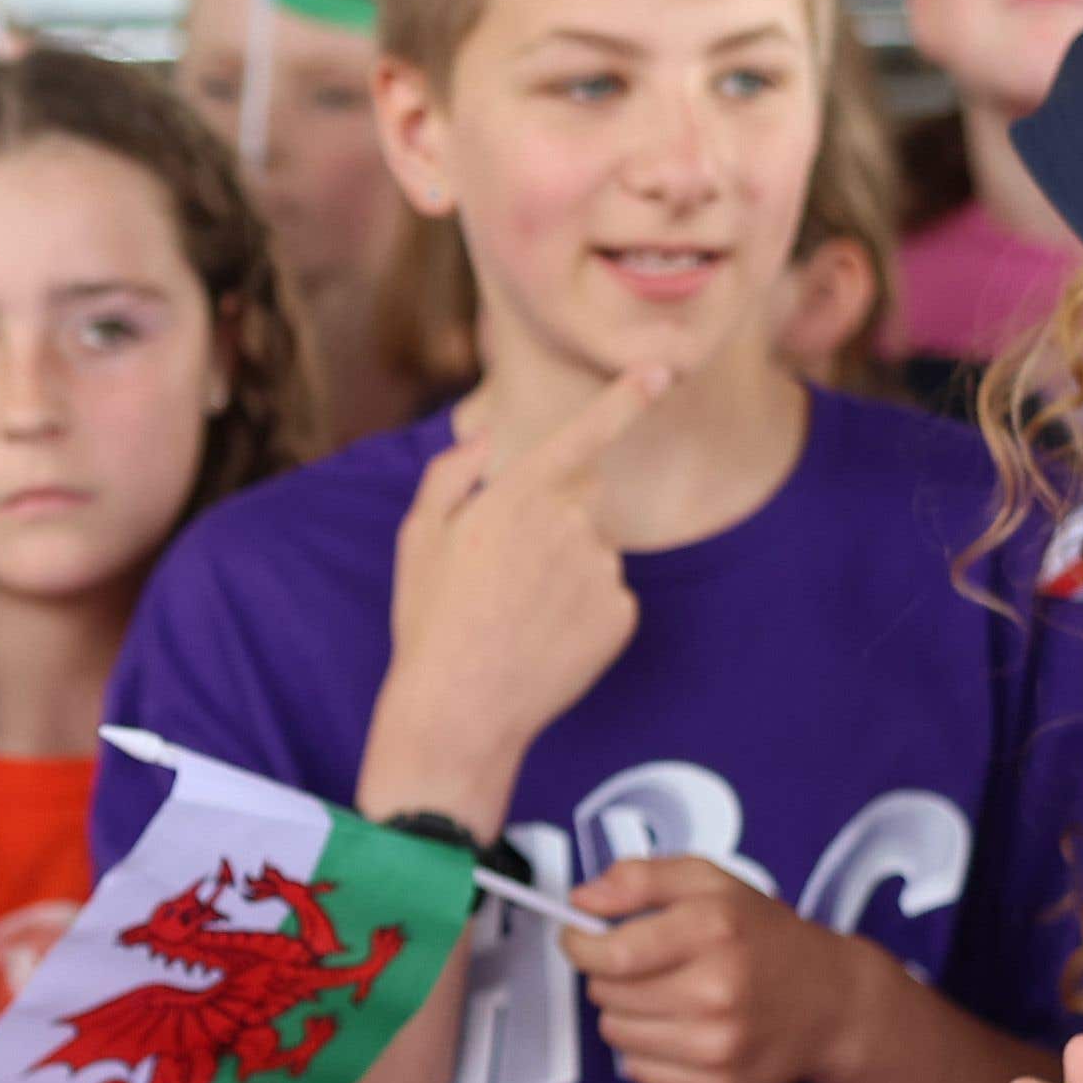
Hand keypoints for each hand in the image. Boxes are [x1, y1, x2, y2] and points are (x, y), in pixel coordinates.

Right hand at [363, 362, 665, 820]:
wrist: (459, 712)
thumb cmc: (431, 622)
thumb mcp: (418, 539)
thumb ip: (450, 476)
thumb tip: (486, 442)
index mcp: (519, 495)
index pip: (585, 434)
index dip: (629, 398)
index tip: (664, 370)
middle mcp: (570, 524)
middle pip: (584, 495)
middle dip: (557, 516)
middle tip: (507, 573)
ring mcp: (601, 571)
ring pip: (595, 552)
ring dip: (567, 573)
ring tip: (518, 618)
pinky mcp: (619, 616)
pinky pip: (609, 598)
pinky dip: (583, 614)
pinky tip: (544, 641)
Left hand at [564, 853, 882, 1082]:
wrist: (833, 1001)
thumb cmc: (762, 935)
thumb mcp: (710, 882)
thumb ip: (639, 879)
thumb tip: (579, 901)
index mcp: (713, 929)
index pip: (610, 954)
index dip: (581, 946)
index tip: (582, 940)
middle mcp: (718, 990)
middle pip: (608, 994)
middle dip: (611, 976)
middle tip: (645, 967)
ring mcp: (720, 1045)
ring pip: (617, 1034)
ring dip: (627, 1013)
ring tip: (668, 996)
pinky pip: (640, 1072)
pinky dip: (648, 1050)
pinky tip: (682, 1029)